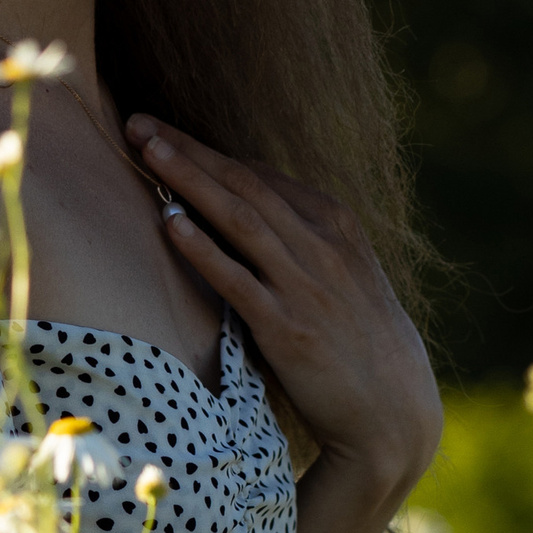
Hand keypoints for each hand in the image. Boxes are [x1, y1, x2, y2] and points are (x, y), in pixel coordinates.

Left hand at [124, 117, 441, 505]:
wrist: (393, 407)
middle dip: (189, 151)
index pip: (260, 175)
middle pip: (243, 184)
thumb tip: (244, 211)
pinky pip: (237, 279)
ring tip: (148, 152)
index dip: (207, 150)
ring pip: (238, 218)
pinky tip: (170, 224)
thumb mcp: (344, 274)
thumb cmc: (361, 340)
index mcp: (335, 224)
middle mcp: (321, 245)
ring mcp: (304, 284)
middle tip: (139, 124)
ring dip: (190, 181)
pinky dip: (202, 247)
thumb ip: (301, 240)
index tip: (163, 130)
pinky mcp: (287, 327)